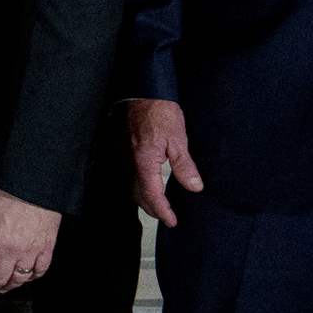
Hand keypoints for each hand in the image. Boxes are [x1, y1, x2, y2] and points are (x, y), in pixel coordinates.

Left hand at [0, 184, 61, 294]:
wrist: (31, 180)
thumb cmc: (2, 190)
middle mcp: (8, 251)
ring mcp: (29, 251)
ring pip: (18, 279)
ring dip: (8, 287)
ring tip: (2, 288)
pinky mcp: (46, 247)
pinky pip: (40, 270)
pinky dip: (32, 277)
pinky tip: (25, 277)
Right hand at [126, 97, 200, 229]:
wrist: (140, 91)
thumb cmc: (158, 110)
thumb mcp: (178, 138)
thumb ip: (185, 165)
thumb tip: (194, 187)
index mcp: (144, 161)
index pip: (152, 196)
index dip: (163, 211)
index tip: (172, 221)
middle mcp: (128, 162)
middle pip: (138, 195)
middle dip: (152, 208)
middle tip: (167, 216)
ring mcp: (121, 156)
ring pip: (129, 187)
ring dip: (143, 199)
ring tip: (156, 204)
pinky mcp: (118, 150)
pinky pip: (125, 175)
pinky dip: (135, 186)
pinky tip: (143, 184)